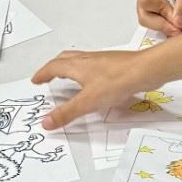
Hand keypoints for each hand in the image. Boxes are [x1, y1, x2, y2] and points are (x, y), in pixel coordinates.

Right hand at [32, 48, 155, 130]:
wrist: (145, 70)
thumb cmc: (116, 82)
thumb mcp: (88, 102)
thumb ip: (67, 113)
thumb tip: (46, 122)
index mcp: (76, 66)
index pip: (53, 67)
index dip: (42, 74)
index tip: (36, 80)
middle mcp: (87, 59)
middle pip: (64, 59)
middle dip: (53, 67)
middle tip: (47, 76)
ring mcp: (101, 60)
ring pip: (79, 60)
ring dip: (69, 67)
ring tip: (67, 77)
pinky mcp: (114, 64)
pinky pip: (93, 65)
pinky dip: (84, 70)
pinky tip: (93, 81)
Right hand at [138, 0, 181, 33]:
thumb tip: (178, 23)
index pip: (147, 1)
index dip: (162, 12)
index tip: (179, 19)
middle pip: (145, 15)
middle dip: (163, 25)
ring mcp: (151, 0)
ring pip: (151, 22)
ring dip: (170, 28)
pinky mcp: (159, 8)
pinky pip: (161, 22)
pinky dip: (173, 27)